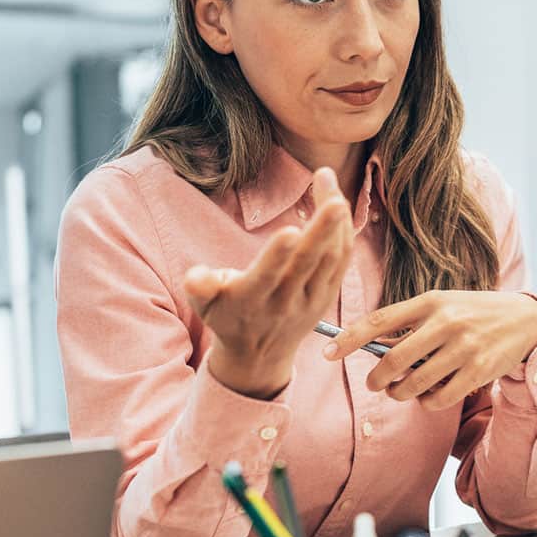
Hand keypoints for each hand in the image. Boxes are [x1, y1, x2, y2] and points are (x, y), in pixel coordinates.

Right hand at [181, 167, 352, 399]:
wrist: (258, 355)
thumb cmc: (227, 317)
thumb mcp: (204, 306)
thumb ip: (200, 288)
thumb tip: (194, 277)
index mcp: (252, 301)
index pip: (267, 277)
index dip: (278, 256)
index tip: (290, 230)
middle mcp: (286, 301)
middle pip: (308, 264)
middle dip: (322, 231)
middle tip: (335, 200)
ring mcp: (311, 299)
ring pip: (330, 259)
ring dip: (335, 223)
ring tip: (329, 181)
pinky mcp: (326, 295)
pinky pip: (340, 260)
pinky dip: (342, 232)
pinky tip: (335, 200)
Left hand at [324, 290, 536, 411]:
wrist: (523, 318)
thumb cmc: (472, 313)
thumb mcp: (442, 307)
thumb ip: (410, 326)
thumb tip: (373, 350)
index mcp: (430, 301)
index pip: (379, 321)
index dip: (348, 339)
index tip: (327, 353)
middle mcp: (445, 322)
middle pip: (392, 360)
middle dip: (376, 379)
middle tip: (375, 383)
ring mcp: (463, 347)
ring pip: (413, 384)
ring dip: (401, 393)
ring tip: (402, 390)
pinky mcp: (479, 370)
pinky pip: (439, 398)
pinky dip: (428, 402)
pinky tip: (431, 395)